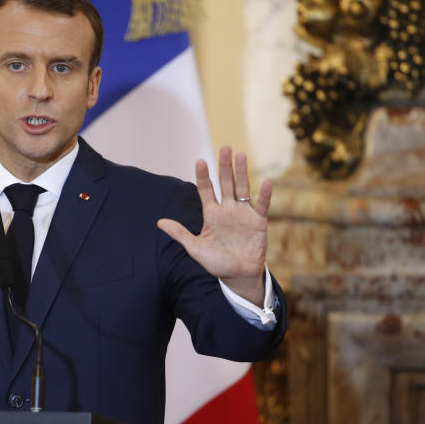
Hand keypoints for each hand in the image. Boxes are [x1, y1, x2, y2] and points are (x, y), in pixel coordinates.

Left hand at [157, 146, 270, 305]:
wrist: (237, 276)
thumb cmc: (215, 262)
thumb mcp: (195, 248)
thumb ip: (180, 234)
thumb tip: (159, 222)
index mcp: (211, 214)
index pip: (206, 190)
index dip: (203, 176)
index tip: (200, 161)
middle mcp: (227, 209)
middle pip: (226, 183)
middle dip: (224, 166)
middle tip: (225, 147)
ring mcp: (243, 214)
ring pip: (242, 188)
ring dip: (241, 172)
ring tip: (240, 155)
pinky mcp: (258, 221)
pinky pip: (263, 206)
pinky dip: (265, 195)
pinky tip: (265, 183)